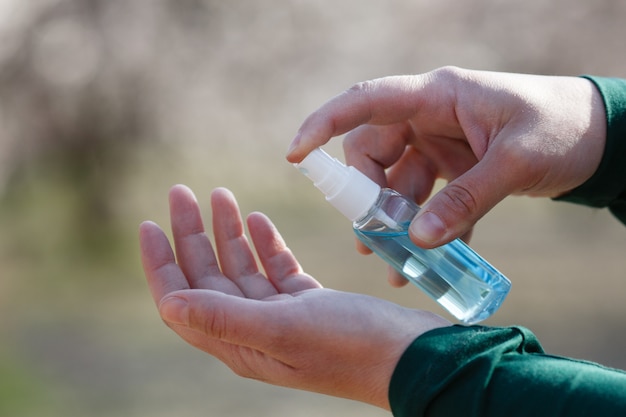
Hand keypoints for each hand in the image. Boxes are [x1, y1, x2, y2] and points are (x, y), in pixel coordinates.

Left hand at [139, 185, 449, 408]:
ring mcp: (282, 317)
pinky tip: (260, 219)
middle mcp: (254, 330)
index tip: (149, 223)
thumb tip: (167, 306)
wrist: (409, 356)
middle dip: (192, 233)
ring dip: (228, 231)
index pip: (183, 299)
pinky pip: (276, 268)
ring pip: (242, 267)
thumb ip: (224, 318)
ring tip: (218, 194)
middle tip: (182, 191)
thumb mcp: (283, 329)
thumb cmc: (350, 346)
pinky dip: (265, 243)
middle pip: (210, 276)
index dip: (161, 264)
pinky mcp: (309, 304)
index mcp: (239, 341)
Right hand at [287, 67, 605, 250]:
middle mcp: (429, 118)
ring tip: (394, 266)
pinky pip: (427, 199)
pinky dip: (425, 228)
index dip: (324, 124)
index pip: (366, 101)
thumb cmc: (560, 127)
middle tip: (374, 242)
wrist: (597, 136)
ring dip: (394, 224)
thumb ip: (466, 200)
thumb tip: (418, 240)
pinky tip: (426, 262)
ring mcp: (440, 144)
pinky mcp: (454, 168)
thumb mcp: (514, 161)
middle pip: (373, 155)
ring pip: (397, 183)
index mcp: (436, 97)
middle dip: (369, 199)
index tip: (295, 156)